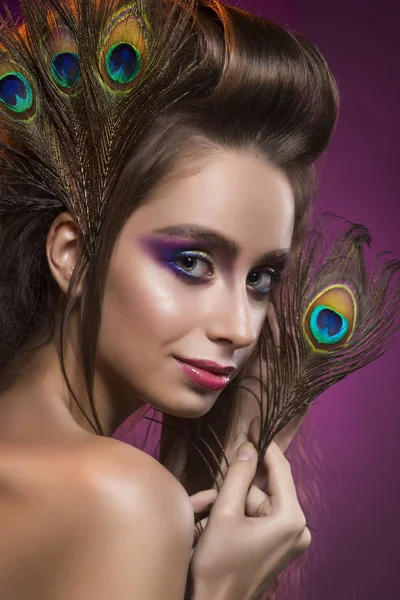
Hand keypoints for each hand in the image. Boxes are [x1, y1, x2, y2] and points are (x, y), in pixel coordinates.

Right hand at [189, 438, 310, 599]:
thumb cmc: (219, 565)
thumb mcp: (225, 513)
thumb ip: (239, 476)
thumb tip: (249, 446)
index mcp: (291, 519)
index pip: (279, 470)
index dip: (265, 445)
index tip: (255, 423)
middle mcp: (297, 529)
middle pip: (261, 490)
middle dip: (232, 491)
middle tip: (207, 499)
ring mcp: (288, 540)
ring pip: (254, 504)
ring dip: (226, 505)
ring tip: (201, 515)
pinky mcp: (277, 548)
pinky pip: (255, 518)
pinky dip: (232, 517)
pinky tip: (210, 525)